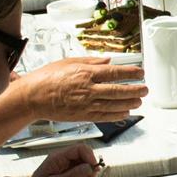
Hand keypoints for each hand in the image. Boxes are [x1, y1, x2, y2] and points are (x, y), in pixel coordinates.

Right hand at [20, 57, 147, 121]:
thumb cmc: (47, 78)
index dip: (131, 73)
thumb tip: (108, 60)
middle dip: (135, 90)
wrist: (32, 97)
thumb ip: (91, 61)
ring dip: (129, 103)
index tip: (140, 73)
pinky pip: (104, 116)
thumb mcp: (69, 62)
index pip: (115, 73)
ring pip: (113, 104)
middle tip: (145, 89)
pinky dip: (116, 115)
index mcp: (85, 73)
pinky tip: (125, 112)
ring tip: (139, 101)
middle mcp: (88, 89)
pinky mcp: (82, 116)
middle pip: (118, 90)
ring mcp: (86, 104)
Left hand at [21, 143, 98, 176]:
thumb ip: (73, 174)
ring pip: (84, 166)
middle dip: (90, 169)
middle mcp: (62, 159)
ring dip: (87, 176)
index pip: (80, 148)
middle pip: (84, 157)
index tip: (94, 168)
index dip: (90, 157)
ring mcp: (64, 166)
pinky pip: (80, 173)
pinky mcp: (65, 173)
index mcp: (57, 157)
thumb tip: (89, 167)